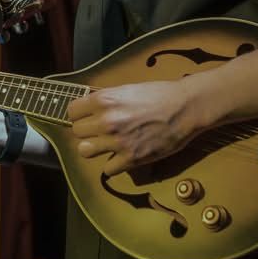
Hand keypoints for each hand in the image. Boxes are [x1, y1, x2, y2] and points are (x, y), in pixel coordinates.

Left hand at [67, 79, 200, 174]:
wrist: (185, 107)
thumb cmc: (159, 95)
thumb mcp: (126, 89)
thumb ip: (105, 100)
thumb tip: (88, 107)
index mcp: (104, 100)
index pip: (72, 112)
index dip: (79, 114)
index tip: (86, 117)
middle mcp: (107, 121)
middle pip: (77, 132)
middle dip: (87, 131)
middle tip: (99, 130)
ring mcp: (118, 141)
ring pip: (85, 151)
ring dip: (94, 148)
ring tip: (105, 145)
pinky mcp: (132, 158)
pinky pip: (108, 169)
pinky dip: (113, 165)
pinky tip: (121, 157)